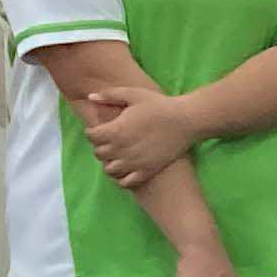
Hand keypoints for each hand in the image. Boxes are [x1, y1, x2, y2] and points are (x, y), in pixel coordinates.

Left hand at [82, 86, 199, 188]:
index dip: (93, 131)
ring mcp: (134, 162)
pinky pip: (125, 182)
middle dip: (101, 146)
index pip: (91, 136)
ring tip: (118, 155)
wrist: (186, 120)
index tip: (101, 128)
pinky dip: (122, 177)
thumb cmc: (160, 105)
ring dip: (110, 162)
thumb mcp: (134, 94)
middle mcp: (121, 149)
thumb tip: (89, 97)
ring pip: (109, 170)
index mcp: (115, 130)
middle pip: (98, 153)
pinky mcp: (147, 171)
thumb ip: (109, 95)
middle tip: (110, 140)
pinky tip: (128, 167)